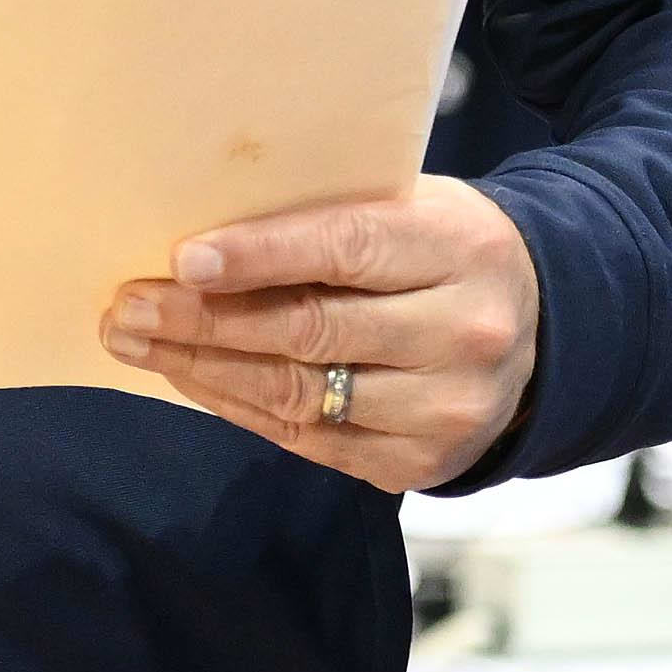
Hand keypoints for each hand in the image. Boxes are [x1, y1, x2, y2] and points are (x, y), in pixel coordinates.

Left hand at [102, 178, 543, 492]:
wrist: (545, 328)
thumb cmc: (441, 250)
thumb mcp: (411, 208)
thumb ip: (328, 218)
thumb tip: (198, 238)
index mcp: (458, 248)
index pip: (346, 249)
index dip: (259, 255)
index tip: (181, 258)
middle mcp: (462, 333)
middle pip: (310, 331)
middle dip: (203, 319)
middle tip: (126, 305)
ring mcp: (446, 409)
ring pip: (300, 394)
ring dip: (202, 368)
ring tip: (135, 340)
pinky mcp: (423, 463)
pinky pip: (309, 440)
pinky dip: (237, 407)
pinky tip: (189, 376)